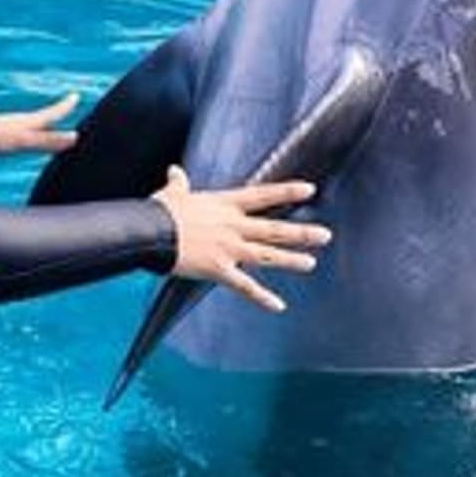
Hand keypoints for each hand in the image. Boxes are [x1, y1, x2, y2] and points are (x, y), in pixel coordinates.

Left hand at [0, 92, 79, 155]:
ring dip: (42, 123)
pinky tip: (21, 139)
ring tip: (47, 124)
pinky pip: (21, 132)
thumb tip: (75, 137)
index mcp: (30, 122)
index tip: (75, 95)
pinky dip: (29, 133)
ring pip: (31, 124)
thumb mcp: (25, 141)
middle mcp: (21, 122)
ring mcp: (9, 128)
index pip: (53, 112)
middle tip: (65, 107)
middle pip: (43, 116)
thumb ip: (49, 141)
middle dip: (55, 113)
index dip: (65, 106)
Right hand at [150, 165, 332, 312]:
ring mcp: (229, 248)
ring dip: (291, 259)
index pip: (263, 196)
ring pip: (268, 255)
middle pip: (274, 229)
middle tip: (325, 235)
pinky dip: (262, 297)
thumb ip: (179, 182)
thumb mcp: (173, 193)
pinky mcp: (219, 269)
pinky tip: (278, 306)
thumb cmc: (161, 211)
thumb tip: (175, 170)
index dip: (287, 192)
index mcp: (224, 205)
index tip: (309, 190)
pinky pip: (245, 286)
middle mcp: (233, 226)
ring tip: (311, 263)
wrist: (150, 230)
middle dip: (301, 233)